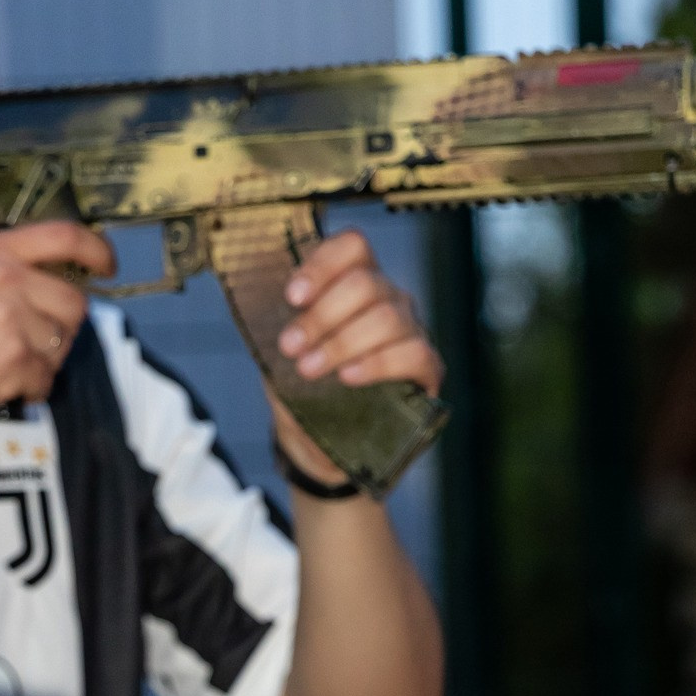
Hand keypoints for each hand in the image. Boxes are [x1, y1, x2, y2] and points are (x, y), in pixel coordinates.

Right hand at [0, 221, 111, 432]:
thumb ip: (3, 271)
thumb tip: (57, 281)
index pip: (64, 235)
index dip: (97, 249)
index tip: (108, 264)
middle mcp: (3, 276)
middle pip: (75, 303)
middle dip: (61, 332)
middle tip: (26, 347)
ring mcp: (10, 315)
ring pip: (63, 344)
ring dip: (42, 363)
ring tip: (1, 366)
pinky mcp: (15, 356)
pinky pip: (46, 377)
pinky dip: (29, 389)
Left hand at [271, 232, 442, 482]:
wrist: (323, 449)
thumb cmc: (305, 395)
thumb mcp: (283, 360)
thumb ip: (281, 333)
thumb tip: (267, 316)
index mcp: (353, 285)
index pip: (352, 247)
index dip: (323, 265)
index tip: (292, 297)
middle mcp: (388, 299)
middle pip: (366, 283)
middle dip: (322, 316)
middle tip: (291, 347)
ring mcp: (412, 331)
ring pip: (388, 317)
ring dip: (342, 342)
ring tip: (311, 369)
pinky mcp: (427, 368)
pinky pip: (413, 353)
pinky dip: (378, 363)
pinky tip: (349, 378)